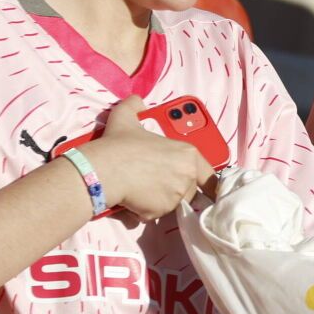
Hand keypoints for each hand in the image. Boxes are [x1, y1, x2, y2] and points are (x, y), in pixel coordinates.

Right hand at [80, 96, 212, 220]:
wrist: (104, 169)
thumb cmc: (118, 143)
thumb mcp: (127, 116)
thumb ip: (135, 105)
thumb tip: (136, 100)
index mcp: (188, 153)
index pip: (209, 173)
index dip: (203, 179)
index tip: (201, 185)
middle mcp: (188, 175)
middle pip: (189, 188)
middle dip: (173, 186)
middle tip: (153, 180)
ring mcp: (176, 195)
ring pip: (173, 202)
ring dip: (160, 199)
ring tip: (141, 188)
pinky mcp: (162, 211)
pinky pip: (156, 213)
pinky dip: (146, 210)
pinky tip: (133, 198)